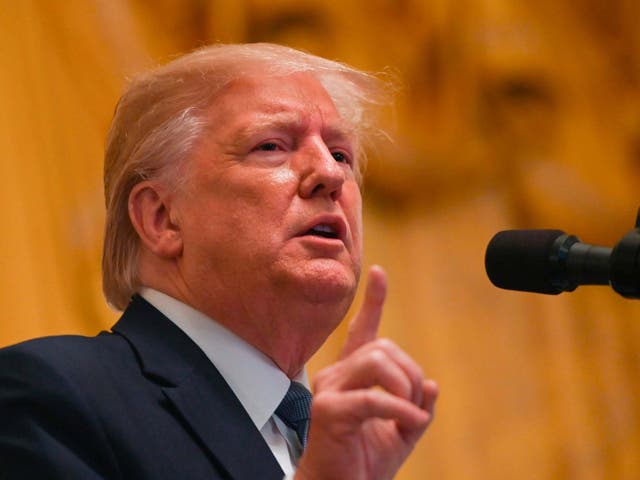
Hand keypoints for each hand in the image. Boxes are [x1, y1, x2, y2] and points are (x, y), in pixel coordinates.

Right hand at [295, 265, 437, 479]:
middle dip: (410, 373)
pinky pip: (374, 397)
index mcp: (352, 375)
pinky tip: (410, 422)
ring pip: (377, 361)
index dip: (373, 301)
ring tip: (409, 414)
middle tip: (415, 406)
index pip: (362, 330)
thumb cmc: (364, 461)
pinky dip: (400, 409)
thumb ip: (416, 407)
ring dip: (405, 387)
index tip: (380, 274)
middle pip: (382, 347)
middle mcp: (336, 375)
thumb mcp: (401, 431)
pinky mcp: (328, 410)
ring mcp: (329, 390)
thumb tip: (432, 385)